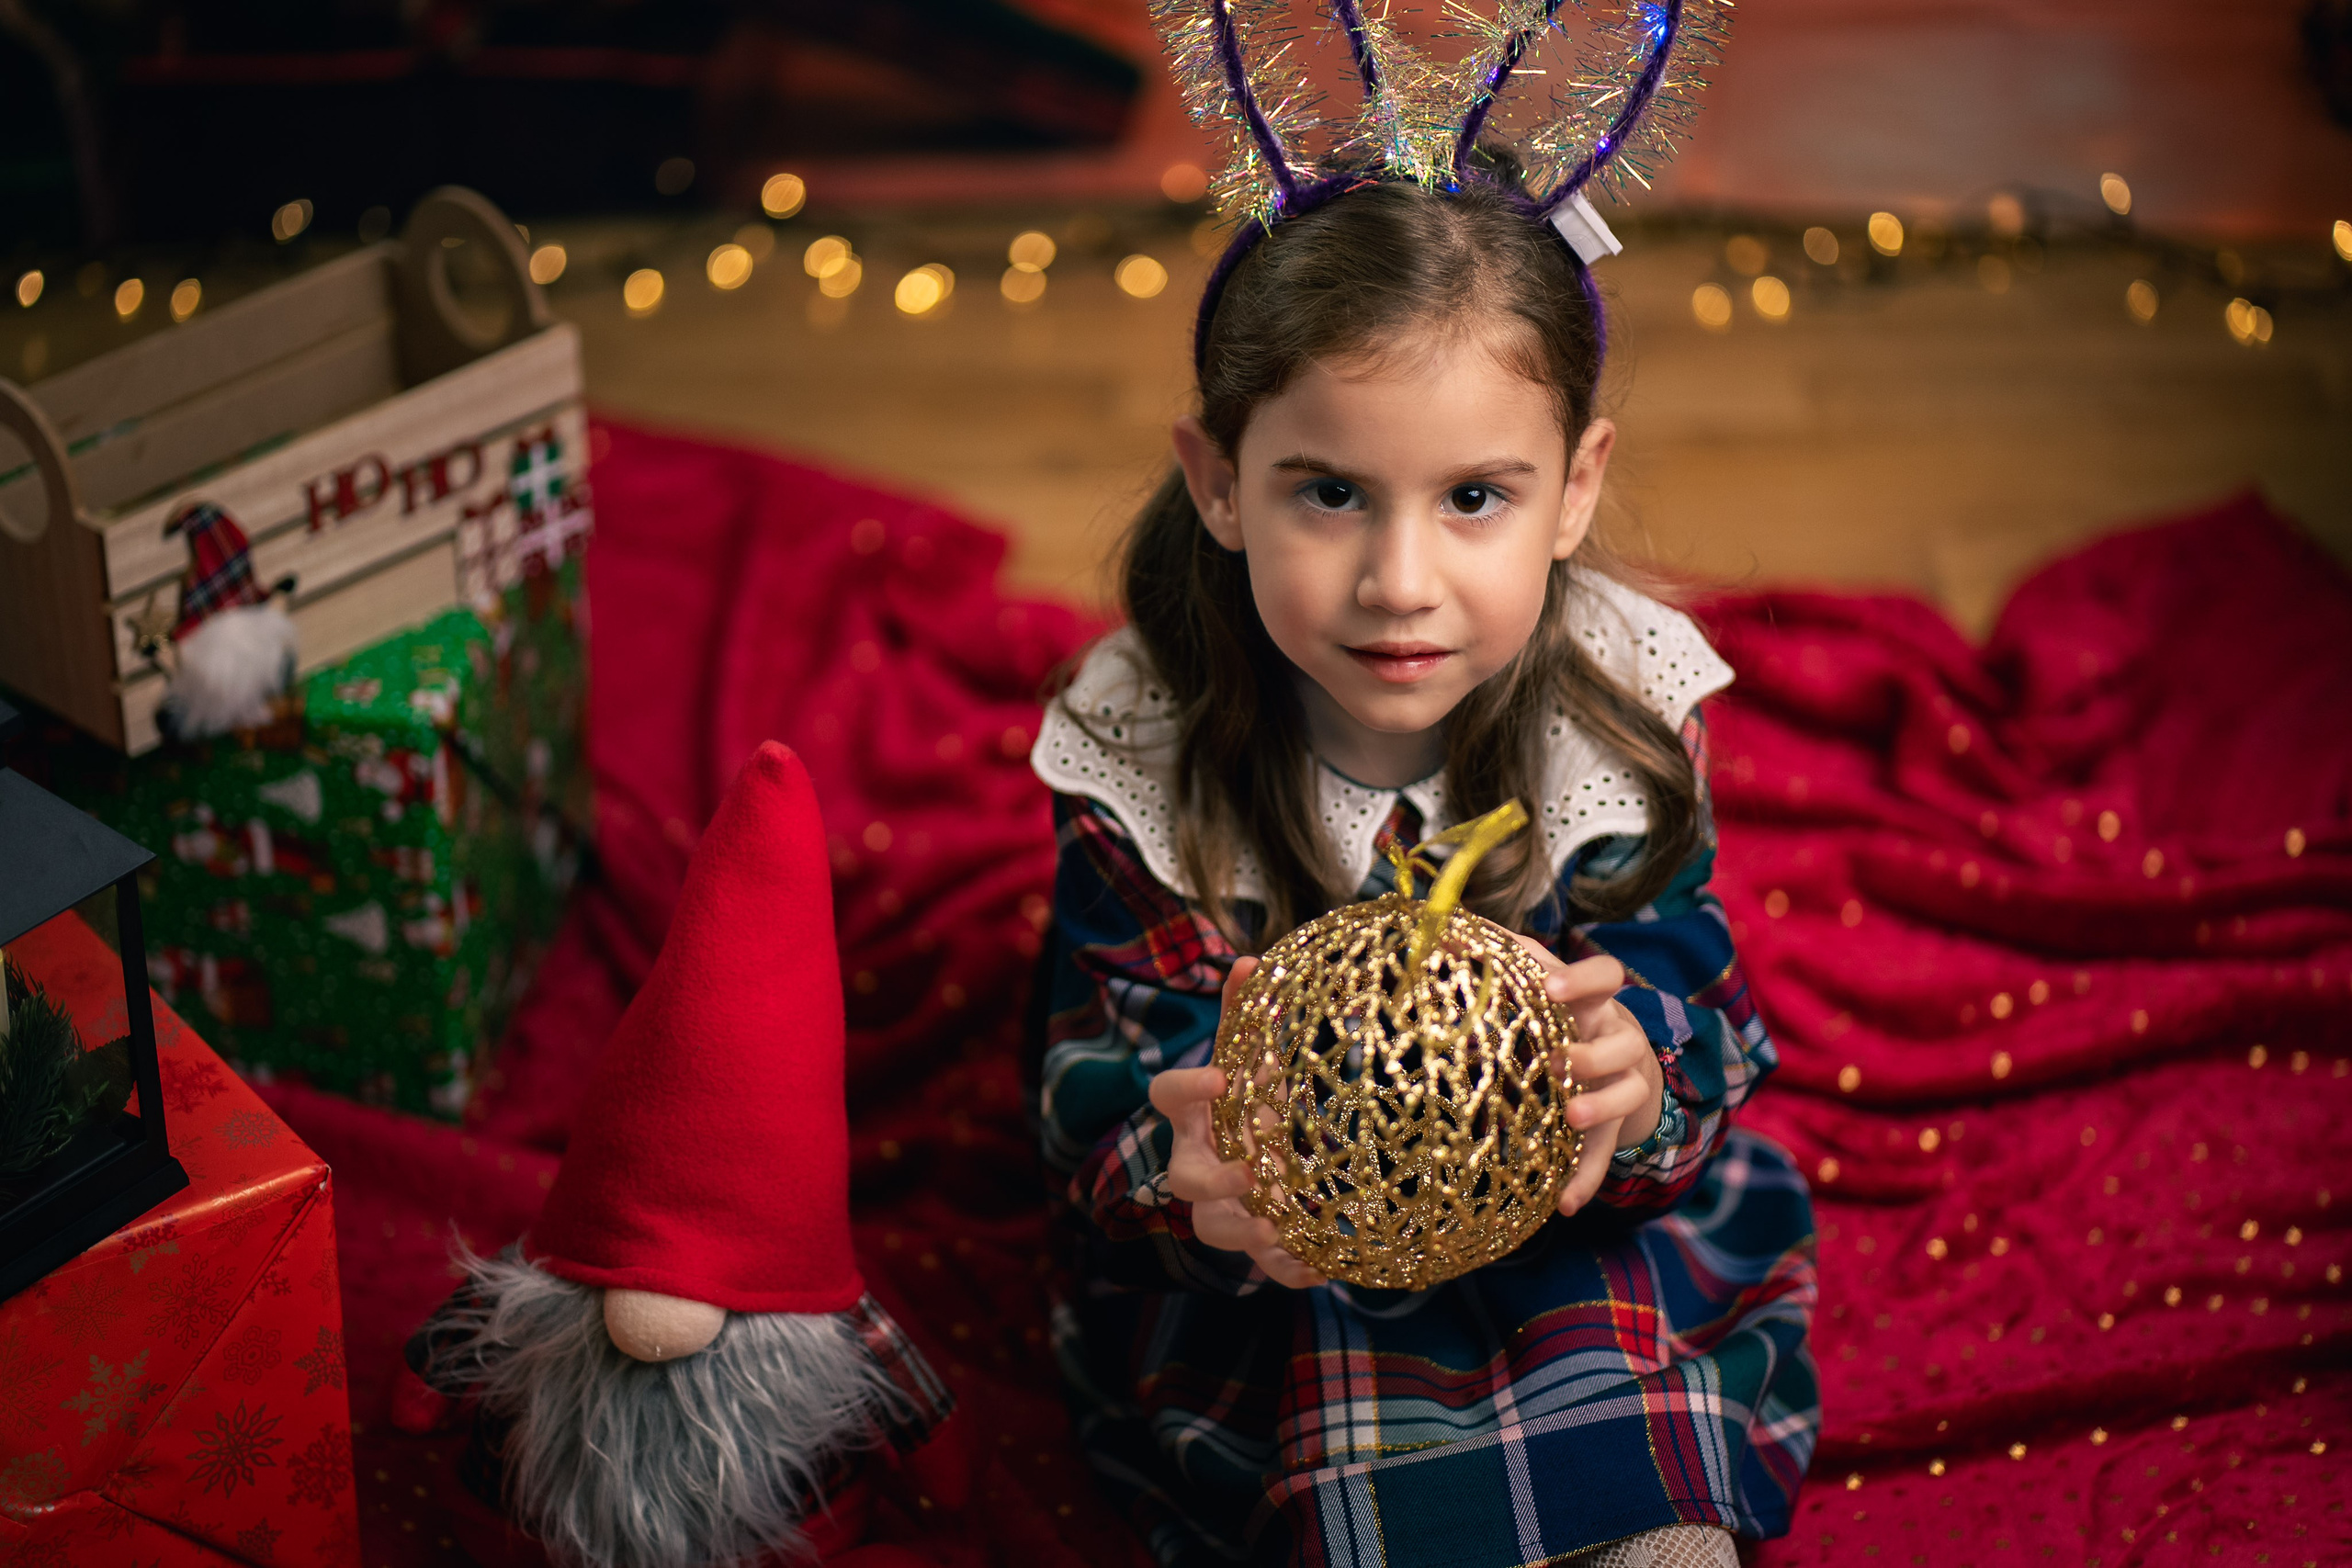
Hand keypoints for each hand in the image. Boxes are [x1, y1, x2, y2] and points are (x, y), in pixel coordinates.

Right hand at [1145, 957, 1328, 1288]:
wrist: (1239, 1163)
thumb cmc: (1239, 1105)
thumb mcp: (1241, 1061)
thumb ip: (1241, 1017)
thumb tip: (1250, 958)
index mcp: (1192, 1116)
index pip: (1167, 1096)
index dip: (1188, 1086)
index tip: (1222, 1077)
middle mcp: (1196, 1164)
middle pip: (1185, 1179)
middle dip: (1215, 1180)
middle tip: (1249, 1173)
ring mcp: (1219, 1207)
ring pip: (1216, 1230)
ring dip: (1247, 1232)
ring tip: (1279, 1227)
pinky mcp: (1250, 1238)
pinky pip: (1261, 1265)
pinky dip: (1286, 1270)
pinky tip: (1321, 1268)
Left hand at [1512, 937, 1664, 1216]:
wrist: (1621, 1069)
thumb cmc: (1564, 1021)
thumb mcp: (1544, 992)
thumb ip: (1506, 966)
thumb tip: (1446, 929)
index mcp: (1594, 1004)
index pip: (1606, 976)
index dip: (1582, 978)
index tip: (1550, 987)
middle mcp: (1617, 1040)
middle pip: (1622, 1042)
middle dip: (1591, 1050)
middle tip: (1559, 1059)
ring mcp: (1624, 1085)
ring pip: (1627, 1093)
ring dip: (1599, 1106)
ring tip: (1571, 1115)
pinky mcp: (1617, 1128)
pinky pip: (1607, 1155)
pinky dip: (1587, 1179)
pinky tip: (1565, 1205)